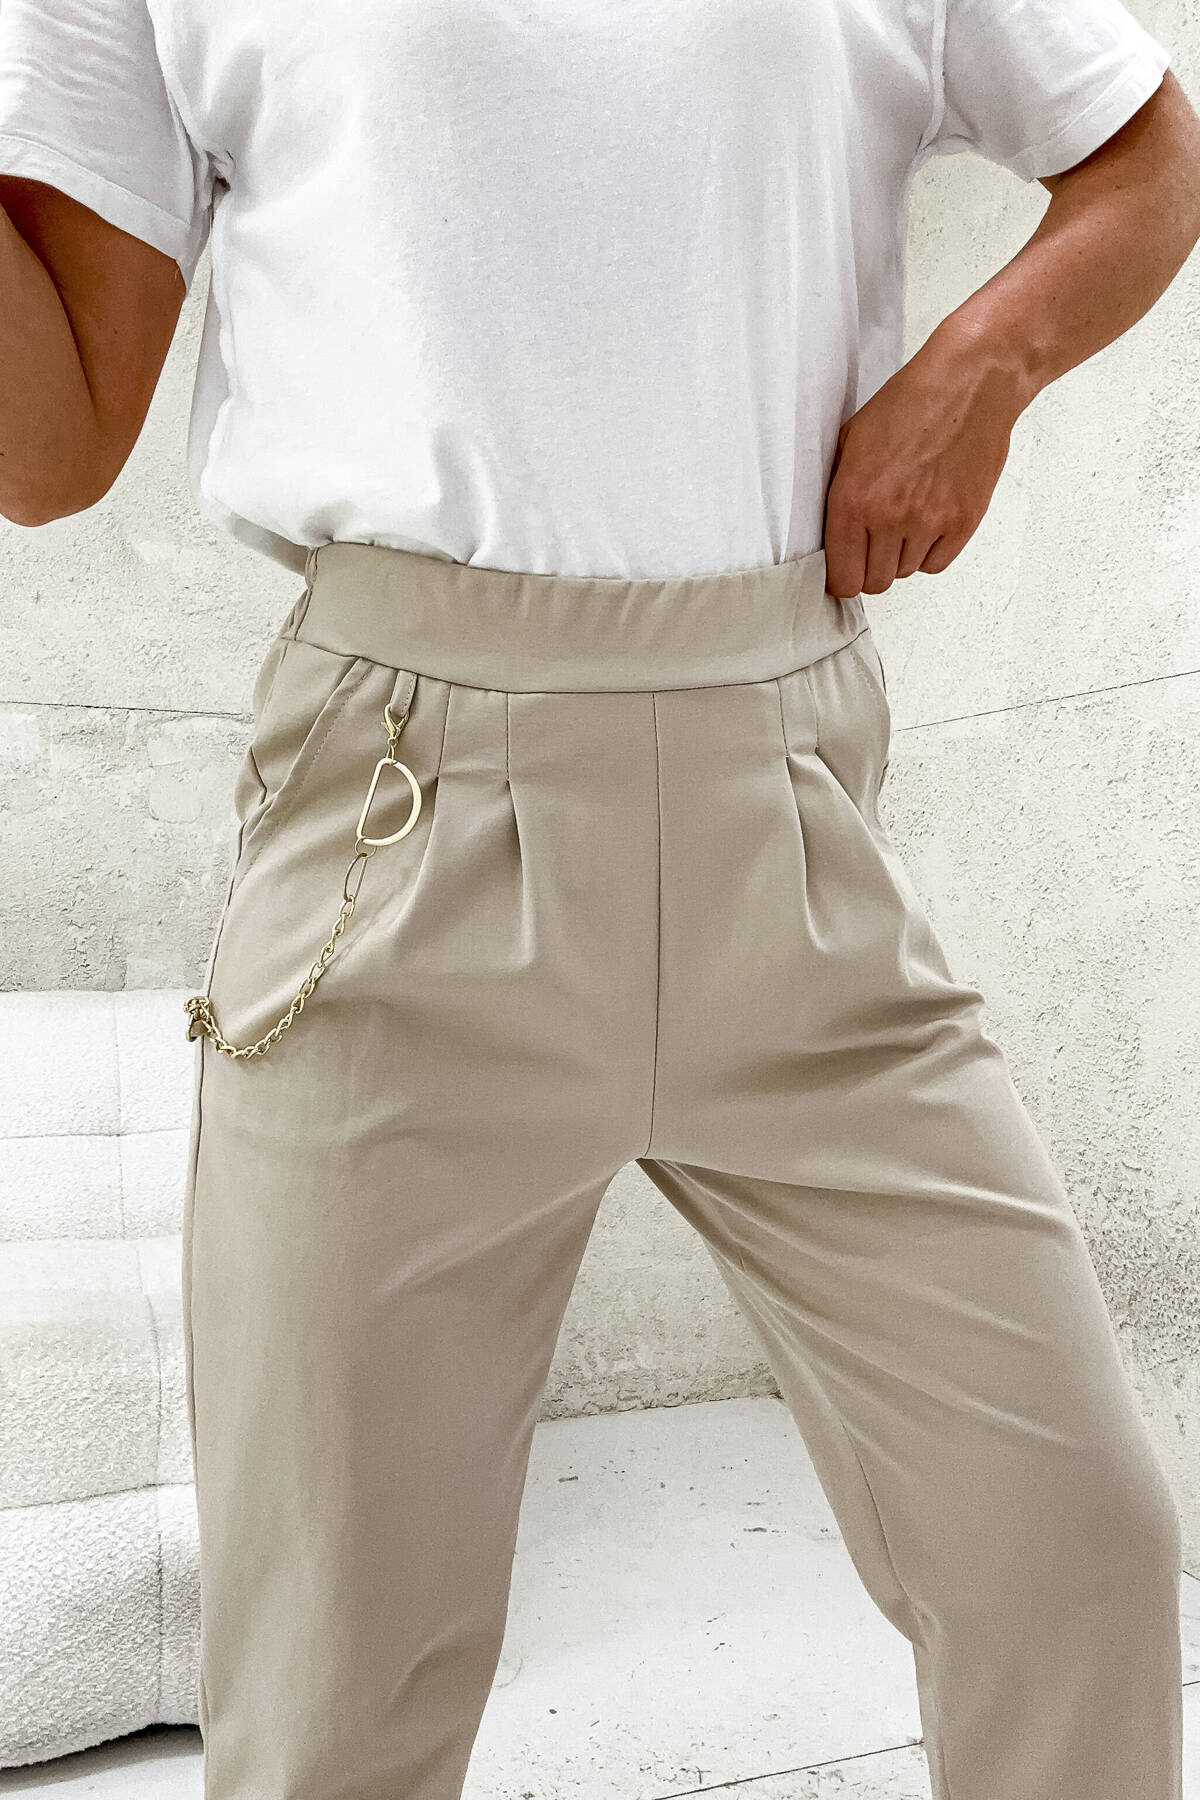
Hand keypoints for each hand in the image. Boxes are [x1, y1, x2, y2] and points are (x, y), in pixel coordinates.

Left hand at [821, 319, 1028, 599]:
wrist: (968, 383)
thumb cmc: (908, 404)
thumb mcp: (851, 440)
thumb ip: (836, 490)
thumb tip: (827, 535)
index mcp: (854, 499)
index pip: (843, 578)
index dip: (841, 580)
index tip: (845, 572)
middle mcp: (890, 518)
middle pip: (874, 582)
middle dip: (870, 568)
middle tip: (873, 543)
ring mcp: (930, 523)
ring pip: (905, 572)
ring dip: (900, 555)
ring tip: (904, 518)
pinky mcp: (962, 522)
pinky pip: (936, 564)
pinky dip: (929, 552)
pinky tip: (926, 522)